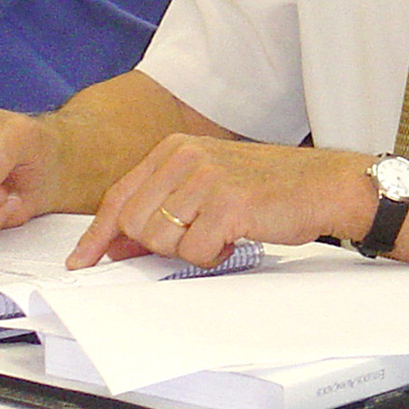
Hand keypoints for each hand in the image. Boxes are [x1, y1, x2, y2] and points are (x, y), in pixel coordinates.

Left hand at [66, 139, 377, 269]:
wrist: (325, 185)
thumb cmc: (270, 188)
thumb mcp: (208, 185)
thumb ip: (163, 206)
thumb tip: (117, 244)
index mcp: (175, 148)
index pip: (119, 196)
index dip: (97, 235)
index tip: (82, 260)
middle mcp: (186, 156)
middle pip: (134, 224)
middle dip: (156, 247)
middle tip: (194, 242)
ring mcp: (206, 178)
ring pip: (160, 240)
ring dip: (187, 252)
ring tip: (219, 236)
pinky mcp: (228, 203)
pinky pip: (195, 252)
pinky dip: (212, 258)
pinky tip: (234, 240)